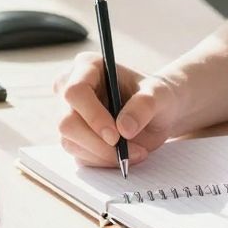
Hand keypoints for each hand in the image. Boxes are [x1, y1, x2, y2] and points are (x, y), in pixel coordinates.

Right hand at [54, 53, 187, 167]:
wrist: (158, 114)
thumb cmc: (156, 96)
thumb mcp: (160, 95)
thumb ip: (144, 106)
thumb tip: (124, 129)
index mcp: (88, 66)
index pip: (75, 91)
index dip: (92, 115)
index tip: (116, 136)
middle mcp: (70, 88)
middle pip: (67, 122)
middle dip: (98, 143)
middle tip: (126, 151)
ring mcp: (68, 114)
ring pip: (71, 143)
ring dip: (105, 155)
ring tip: (137, 152)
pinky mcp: (74, 137)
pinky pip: (81, 156)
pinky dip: (105, 161)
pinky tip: (127, 154)